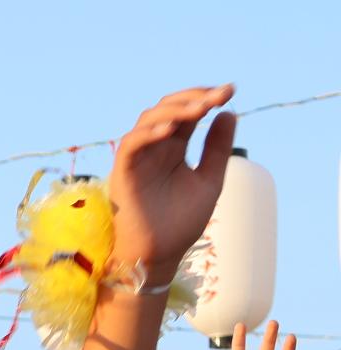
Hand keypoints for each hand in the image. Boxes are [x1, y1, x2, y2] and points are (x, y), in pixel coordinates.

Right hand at [109, 85, 237, 278]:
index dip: (206, 98)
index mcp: (174, 148)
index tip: (230, 91)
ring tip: (200, 109)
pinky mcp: (123, 172)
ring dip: (174, 109)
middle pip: (167, 108)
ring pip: (148, 119)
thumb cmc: (180, 223)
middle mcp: (154, 148)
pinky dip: (149, 132)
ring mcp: (138, 158)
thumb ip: (217, 148)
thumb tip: (228, 113)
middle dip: (194, 97)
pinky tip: (172, 129)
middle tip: (220, 95)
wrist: (159, 255)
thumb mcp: (209, 180)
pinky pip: (131, 143)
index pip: (187, 112)